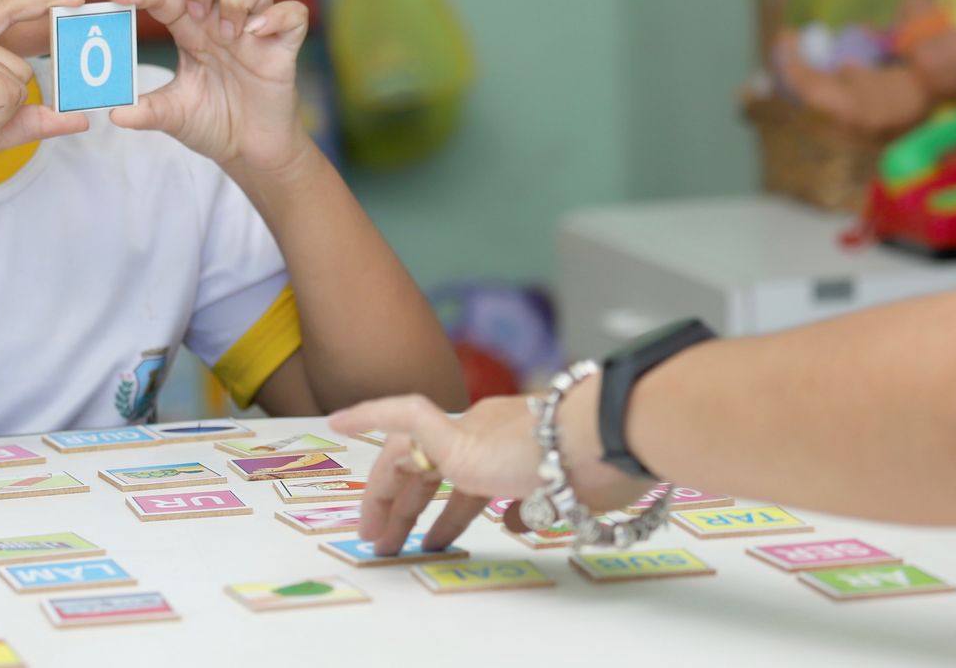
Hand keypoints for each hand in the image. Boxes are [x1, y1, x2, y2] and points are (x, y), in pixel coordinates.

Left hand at [107, 0, 310, 172]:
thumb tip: (114, 113)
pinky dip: (277, 16)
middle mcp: (222, 18)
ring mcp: (255, 28)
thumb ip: (147, 111)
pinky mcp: (284, 46)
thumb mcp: (173, 116)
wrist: (249, 150)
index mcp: (190, 28)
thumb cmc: (211, 122)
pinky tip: (257, 36)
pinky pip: (294, 12)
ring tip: (230, 37)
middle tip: (196, 13)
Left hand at [330, 381, 651, 553]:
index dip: (444, 508)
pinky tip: (340, 422)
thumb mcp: (568, 499)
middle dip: (406, 508)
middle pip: (430, 470)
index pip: (465, 477)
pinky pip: (406, 419)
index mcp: (514, 443)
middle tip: (388, 542)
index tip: (433, 534)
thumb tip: (514, 523)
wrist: (615, 436)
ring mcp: (474, 430)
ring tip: (372, 535)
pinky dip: (371, 414)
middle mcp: (489, 429)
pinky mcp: (463, 437)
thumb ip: (534, 508)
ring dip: (386, 494)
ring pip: (410, 456)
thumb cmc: (608, 467)